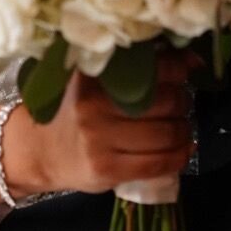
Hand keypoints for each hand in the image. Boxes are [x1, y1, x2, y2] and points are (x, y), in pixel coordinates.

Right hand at [3, 51, 194, 197]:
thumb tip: (191, 60)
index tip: (188, 70)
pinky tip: (182, 150)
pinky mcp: (107, 170)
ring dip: (184, 131)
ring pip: (164, 135)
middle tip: (182, 102)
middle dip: (182, 101)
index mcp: (94, 75)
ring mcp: (100, 140)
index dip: (179, 69)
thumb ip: (135, 68)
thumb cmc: (74, 108)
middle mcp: (95, 105)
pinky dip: (178, 157)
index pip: (151, 67)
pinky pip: (156, 164)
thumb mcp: (95, 79)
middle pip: (163, 102)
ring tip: (182, 127)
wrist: (39, 148)